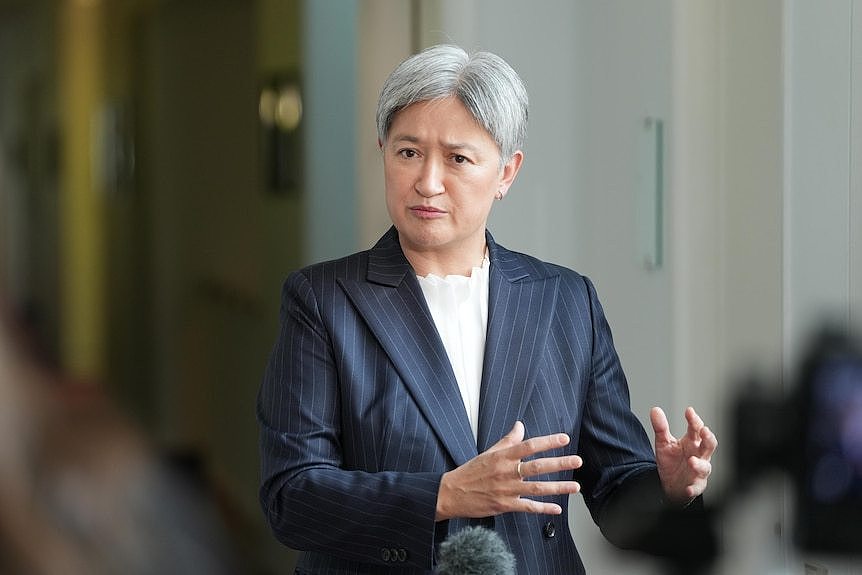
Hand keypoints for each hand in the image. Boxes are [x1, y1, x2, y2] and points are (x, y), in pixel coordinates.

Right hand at [435, 422, 581, 520]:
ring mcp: (507, 490)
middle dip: (560, 463)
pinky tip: (557, 508)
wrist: (452, 493)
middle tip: (577, 461)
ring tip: (575, 487)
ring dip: (558, 487)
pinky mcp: (504, 505)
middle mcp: (506, 472)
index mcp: (502, 456)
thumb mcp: (489, 452)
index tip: (564, 439)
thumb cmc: (471, 471)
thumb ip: (507, 440)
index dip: (548, 442)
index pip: (529, 446)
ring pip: (537, 488)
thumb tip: (520, 426)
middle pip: (537, 466)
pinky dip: (543, 508)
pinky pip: (528, 507)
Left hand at [650, 406, 716, 503]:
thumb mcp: (663, 443)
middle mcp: (698, 455)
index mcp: (692, 442)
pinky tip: (688, 488)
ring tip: (691, 461)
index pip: (696, 428)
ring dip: (699, 464)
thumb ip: (661, 428)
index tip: (689, 411)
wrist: (670, 485)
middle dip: (708, 438)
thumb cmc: (672, 462)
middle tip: (704, 430)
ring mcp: (699, 471)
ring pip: (705, 467)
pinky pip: (696, 487)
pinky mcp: (696, 485)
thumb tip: (655, 410)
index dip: (694, 419)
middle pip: (709, 445)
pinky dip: (693, 488)